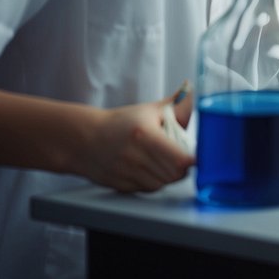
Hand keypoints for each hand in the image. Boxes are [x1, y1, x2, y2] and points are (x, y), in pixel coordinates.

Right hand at [78, 92, 194, 192]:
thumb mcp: (148, 110)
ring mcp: (126, 173)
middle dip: (182, 167)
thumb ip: (175, 104)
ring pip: (162, 184)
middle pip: (174, 174)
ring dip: (169, 176)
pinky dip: (154, 182)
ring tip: (165, 162)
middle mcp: (135, 157)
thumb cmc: (118, 123)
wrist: (83, 139)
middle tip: (181, 157)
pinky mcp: (121, 186)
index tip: (195, 155)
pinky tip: (151, 169)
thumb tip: (191, 89)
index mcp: (145, 135)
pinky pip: (147, 189)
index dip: (192, 159)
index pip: (180, 159)